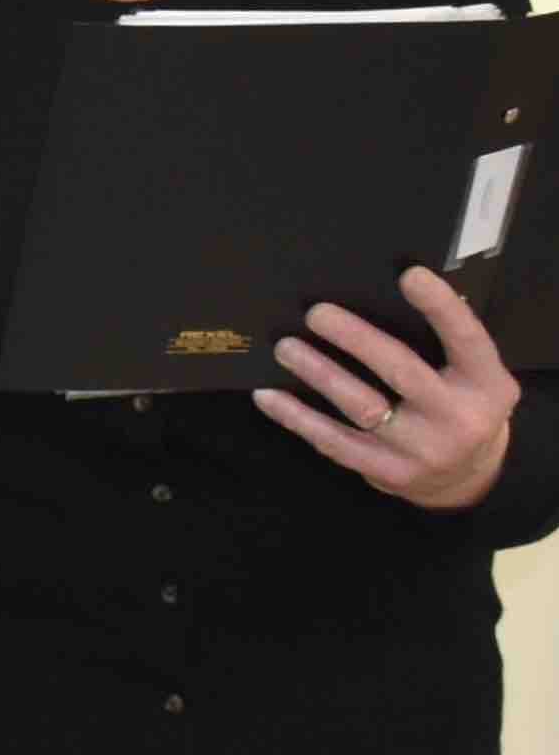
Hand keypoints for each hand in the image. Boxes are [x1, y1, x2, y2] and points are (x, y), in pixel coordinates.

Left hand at [258, 265, 518, 508]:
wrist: (468, 479)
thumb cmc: (462, 406)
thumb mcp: (475, 377)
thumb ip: (447, 344)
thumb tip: (391, 291)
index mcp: (486, 384)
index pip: (467, 340)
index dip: (440, 307)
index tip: (409, 275)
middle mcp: (458, 418)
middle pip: (402, 372)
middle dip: (357, 339)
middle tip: (317, 313)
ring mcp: (421, 450)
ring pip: (361, 407)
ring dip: (319, 374)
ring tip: (286, 347)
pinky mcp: (387, 472)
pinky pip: (334, 442)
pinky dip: (296, 418)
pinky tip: (268, 396)